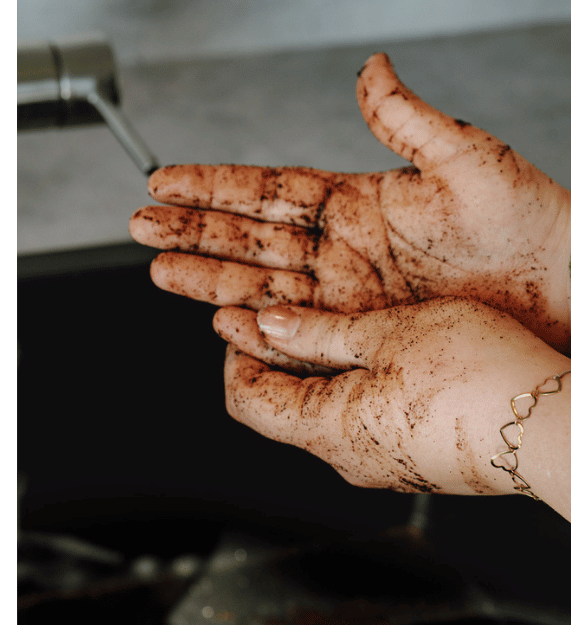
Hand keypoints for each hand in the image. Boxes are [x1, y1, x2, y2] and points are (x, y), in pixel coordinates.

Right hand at [130, 52, 570, 350]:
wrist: (567, 299)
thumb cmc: (533, 229)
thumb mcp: (470, 161)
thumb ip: (408, 120)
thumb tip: (372, 68)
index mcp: (357, 202)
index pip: (268, 189)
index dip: (213, 184)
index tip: (163, 177)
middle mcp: (341, 249)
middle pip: (248, 238)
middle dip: (191, 230)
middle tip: (138, 223)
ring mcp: (345, 295)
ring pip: (258, 284)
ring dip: (205, 277)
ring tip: (157, 268)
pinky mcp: (357, 336)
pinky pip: (292, 330)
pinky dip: (252, 326)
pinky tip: (218, 319)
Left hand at [213, 297, 570, 518]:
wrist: (556, 428)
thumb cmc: (476, 375)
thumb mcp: (385, 334)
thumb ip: (315, 333)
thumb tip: (261, 324)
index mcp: (324, 430)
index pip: (246, 399)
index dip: (236, 353)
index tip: (247, 314)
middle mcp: (347, 459)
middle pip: (283, 406)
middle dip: (277, 357)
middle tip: (289, 311)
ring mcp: (384, 464)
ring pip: (328, 410)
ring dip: (321, 367)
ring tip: (338, 322)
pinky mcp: (417, 459)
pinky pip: (367, 420)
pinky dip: (358, 383)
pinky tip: (383, 350)